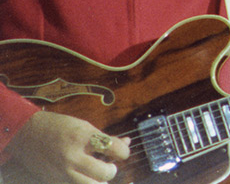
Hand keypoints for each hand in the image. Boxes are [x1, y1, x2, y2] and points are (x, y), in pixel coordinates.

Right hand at [6, 111, 130, 182]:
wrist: (27, 134)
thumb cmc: (59, 127)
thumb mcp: (84, 126)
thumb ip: (105, 137)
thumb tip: (127, 143)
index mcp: (82, 136)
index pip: (114, 149)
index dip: (123, 152)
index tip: (120, 151)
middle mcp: (72, 155)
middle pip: (105, 173)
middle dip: (111, 170)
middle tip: (108, 165)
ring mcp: (63, 171)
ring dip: (100, 181)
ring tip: (98, 175)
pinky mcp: (55, 181)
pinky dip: (86, 183)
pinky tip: (85, 177)